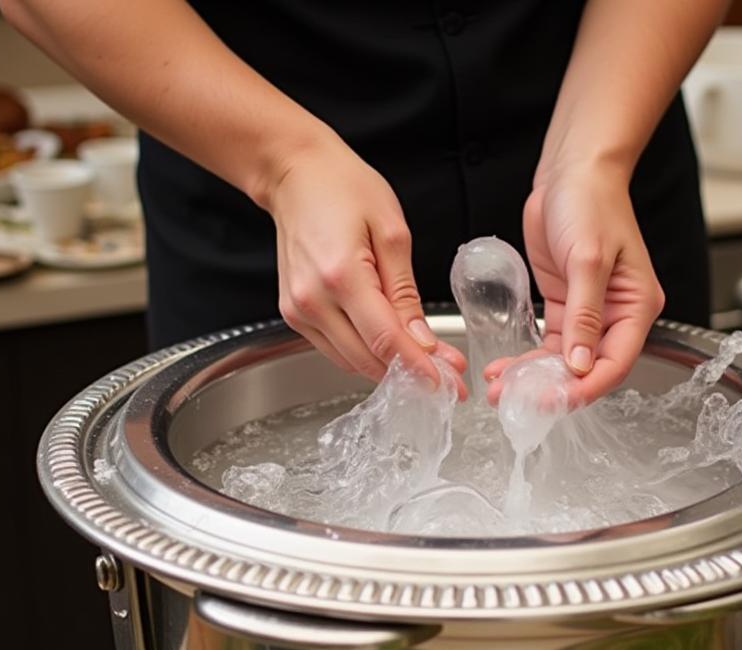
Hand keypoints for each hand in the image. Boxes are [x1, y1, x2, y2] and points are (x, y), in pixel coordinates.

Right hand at [266, 132, 466, 395]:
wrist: (295, 175)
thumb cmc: (343, 189)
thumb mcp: (391, 233)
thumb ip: (406, 294)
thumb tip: (423, 341)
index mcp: (341, 275)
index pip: (386, 340)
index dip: (419, 367)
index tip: (447, 383)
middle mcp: (313, 300)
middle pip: (368, 360)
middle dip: (409, 373)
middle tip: (446, 375)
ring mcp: (299, 310)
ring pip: (351, 362)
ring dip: (387, 368)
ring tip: (422, 362)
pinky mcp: (294, 314)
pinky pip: (335, 349)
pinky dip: (364, 355)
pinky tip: (387, 346)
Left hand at [485, 168, 662, 405]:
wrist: (572, 171)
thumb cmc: (591, 202)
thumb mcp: (587, 259)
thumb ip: (585, 314)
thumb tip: (581, 363)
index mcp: (636, 307)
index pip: (614, 364)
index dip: (585, 388)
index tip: (552, 401)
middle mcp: (616, 316)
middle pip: (589, 369)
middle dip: (553, 389)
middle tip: (516, 400)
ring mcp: (590, 313)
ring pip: (566, 362)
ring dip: (535, 377)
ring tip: (501, 388)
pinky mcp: (565, 306)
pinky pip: (550, 344)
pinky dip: (530, 359)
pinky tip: (508, 368)